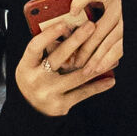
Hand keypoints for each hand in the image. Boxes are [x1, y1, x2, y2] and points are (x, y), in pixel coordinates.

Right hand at [15, 0, 122, 115]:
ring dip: (94, 64)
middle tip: (91, 26)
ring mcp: (48, 94)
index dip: (48, 35)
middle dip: (76, 40)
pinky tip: (110, 79)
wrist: (30, 111)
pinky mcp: (60, 105)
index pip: (35, 47)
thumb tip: (67, 30)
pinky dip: (98, 86)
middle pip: (57, 58)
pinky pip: (82, 93)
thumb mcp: (31, 66)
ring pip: (76, 76)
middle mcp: (35, 80)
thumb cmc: (34, 81)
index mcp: (26, 67)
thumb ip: (44, 52)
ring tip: (109, 53)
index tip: (63, 24)